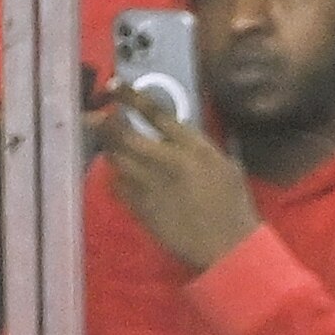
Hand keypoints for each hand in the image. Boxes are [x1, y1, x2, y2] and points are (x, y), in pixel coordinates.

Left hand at [95, 85, 260, 274]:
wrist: (228, 247)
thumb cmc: (233, 206)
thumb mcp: (226, 166)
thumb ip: (199, 146)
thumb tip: (179, 130)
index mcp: (193, 148)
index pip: (155, 113)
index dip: (130, 97)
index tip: (114, 86)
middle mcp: (168, 162)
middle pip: (124, 134)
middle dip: (107, 123)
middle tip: (101, 118)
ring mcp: (151, 187)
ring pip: (116, 159)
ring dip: (110, 149)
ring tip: (111, 145)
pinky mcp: (142, 208)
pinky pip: (117, 186)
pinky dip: (115, 177)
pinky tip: (121, 176)